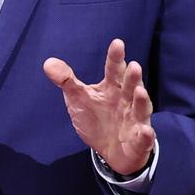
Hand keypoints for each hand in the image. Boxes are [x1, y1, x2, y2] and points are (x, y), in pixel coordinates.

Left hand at [43, 38, 155, 174]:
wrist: (111, 151)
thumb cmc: (96, 118)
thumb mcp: (78, 98)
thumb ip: (66, 81)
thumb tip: (48, 62)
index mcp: (113, 88)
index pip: (114, 70)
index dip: (115, 57)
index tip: (117, 43)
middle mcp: (127, 101)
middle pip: (131, 87)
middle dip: (132, 78)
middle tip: (133, 66)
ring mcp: (135, 120)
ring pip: (140, 109)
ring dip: (142, 101)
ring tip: (140, 91)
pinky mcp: (139, 141)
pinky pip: (144, 138)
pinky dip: (146, 135)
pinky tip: (146, 131)